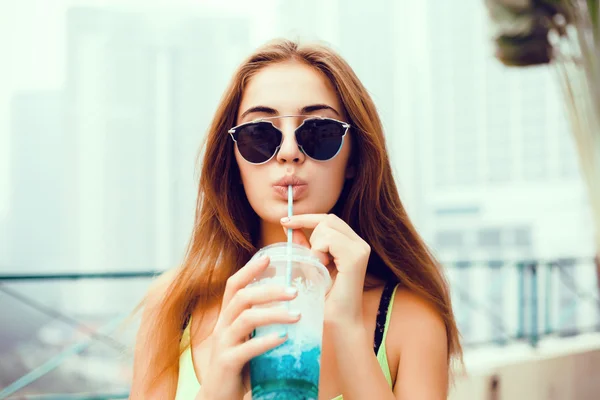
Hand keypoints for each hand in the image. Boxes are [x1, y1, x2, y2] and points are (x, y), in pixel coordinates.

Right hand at [200, 256, 300, 399]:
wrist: (218, 399)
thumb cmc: (239, 367)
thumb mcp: (248, 340)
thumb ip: (262, 325)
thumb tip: (294, 309)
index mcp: (227, 317)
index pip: (234, 285)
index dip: (250, 269)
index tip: (269, 256)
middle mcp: (222, 326)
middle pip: (242, 297)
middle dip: (269, 290)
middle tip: (294, 290)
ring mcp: (223, 344)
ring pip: (246, 318)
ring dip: (274, 313)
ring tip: (297, 315)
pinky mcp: (227, 363)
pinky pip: (247, 348)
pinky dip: (267, 341)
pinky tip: (284, 337)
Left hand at [280, 214, 370, 324]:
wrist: (337, 325)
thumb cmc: (324, 301)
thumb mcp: (309, 267)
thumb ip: (303, 247)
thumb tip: (290, 227)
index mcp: (352, 245)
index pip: (328, 220)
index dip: (305, 218)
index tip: (283, 221)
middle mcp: (360, 244)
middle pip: (328, 219)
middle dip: (309, 232)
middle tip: (308, 256)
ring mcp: (360, 249)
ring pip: (326, 226)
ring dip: (314, 245)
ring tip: (318, 267)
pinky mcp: (356, 257)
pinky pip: (328, 239)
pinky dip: (318, 252)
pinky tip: (321, 268)